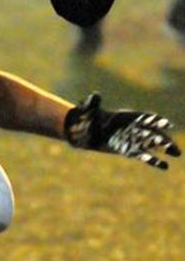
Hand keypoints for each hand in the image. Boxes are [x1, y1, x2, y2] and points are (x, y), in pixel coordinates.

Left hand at [64, 93, 179, 169]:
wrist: (85, 130)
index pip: (146, 118)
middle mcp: (134, 128)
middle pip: (153, 132)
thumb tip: (95, 94)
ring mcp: (133, 140)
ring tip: (176, 153)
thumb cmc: (89, 117)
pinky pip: (142, 156)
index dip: (156, 120)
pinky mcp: (128, 151)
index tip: (166, 123)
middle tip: (175, 145)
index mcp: (129, 116)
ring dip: (164, 148)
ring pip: (151, 144)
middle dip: (164, 137)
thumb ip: (93, 103)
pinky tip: (164, 166)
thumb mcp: (90, 109)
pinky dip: (153, 160)